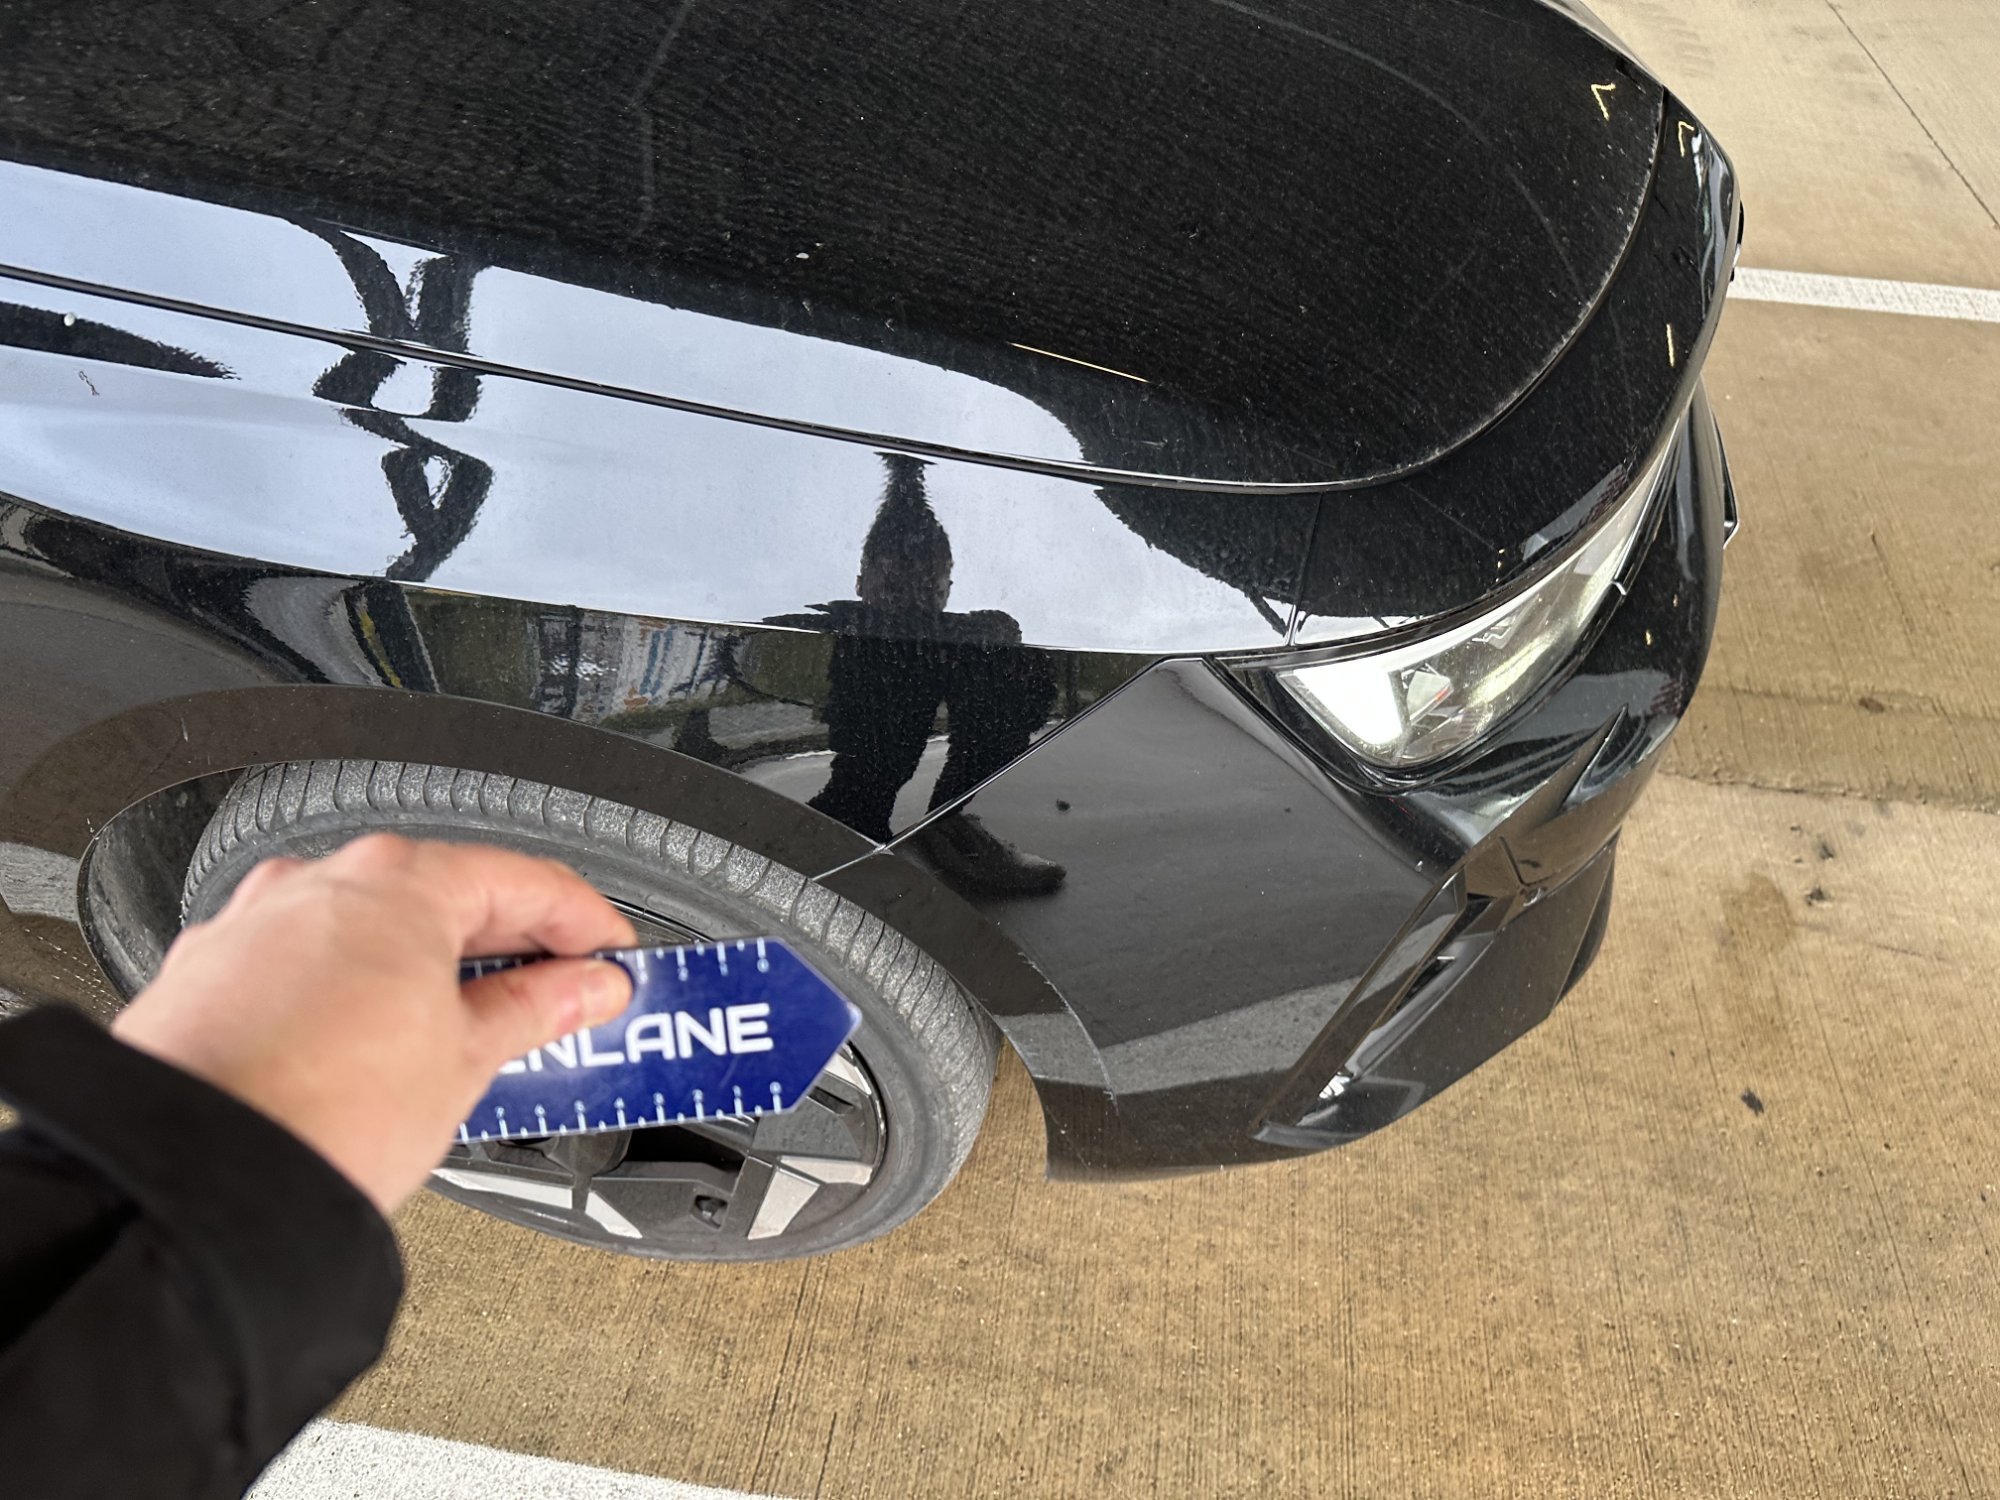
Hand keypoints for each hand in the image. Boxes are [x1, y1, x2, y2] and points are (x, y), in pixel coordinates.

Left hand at [112, 835, 635, 1213]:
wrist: (191, 1186)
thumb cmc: (314, 1115)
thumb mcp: (465, 1062)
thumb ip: (536, 1011)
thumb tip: (583, 989)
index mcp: (396, 882)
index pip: (527, 881)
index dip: (588, 926)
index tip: (613, 962)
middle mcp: (317, 884)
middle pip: (447, 897)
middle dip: (513, 951)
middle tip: (567, 1000)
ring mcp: (255, 927)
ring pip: (372, 933)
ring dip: (434, 973)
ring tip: (479, 1036)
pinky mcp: (208, 978)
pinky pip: (310, 968)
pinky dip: (360, 995)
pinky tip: (387, 1047)